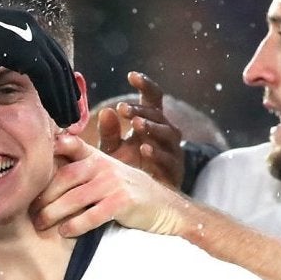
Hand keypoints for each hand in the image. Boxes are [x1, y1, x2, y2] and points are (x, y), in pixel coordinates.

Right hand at [0, 3, 80, 127]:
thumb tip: (0, 70)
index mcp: (23, 24)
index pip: (50, 55)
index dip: (58, 80)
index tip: (62, 101)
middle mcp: (30, 27)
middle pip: (58, 63)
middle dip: (67, 91)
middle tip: (72, 114)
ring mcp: (29, 36)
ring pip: (57, 73)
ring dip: (65, 98)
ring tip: (69, 121)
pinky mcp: (25, 49)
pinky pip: (47, 77)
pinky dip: (54, 97)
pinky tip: (57, 115)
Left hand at [31, 133, 189, 239]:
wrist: (161, 206)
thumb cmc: (126, 191)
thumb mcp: (107, 173)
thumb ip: (83, 167)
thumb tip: (50, 165)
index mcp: (97, 157)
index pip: (72, 148)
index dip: (54, 146)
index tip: (33, 156)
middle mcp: (104, 166)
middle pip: (65, 178)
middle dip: (44, 196)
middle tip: (30, 211)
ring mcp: (114, 183)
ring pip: (75, 198)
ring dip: (54, 213)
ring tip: (41, 224)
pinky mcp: (123, 202)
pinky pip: (93, 215)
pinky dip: (76, 224)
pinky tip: (65, 231)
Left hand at [91, 70, 192, 189]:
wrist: (143, 203)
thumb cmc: (127, 172)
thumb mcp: (113, 151)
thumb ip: (109, 134)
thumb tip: (105, 112)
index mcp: (152, 123)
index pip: (153, 98)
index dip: (145, 86)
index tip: (132, 76)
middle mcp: (165, 133)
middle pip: (158, 114)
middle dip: (141, 110)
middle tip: (123, 108)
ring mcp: (172, 151)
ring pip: (167, 133)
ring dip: (152, 127)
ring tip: (136, 124)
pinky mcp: (175, 171)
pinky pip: (168, 159)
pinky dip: (157, 153)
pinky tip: (144, 149)